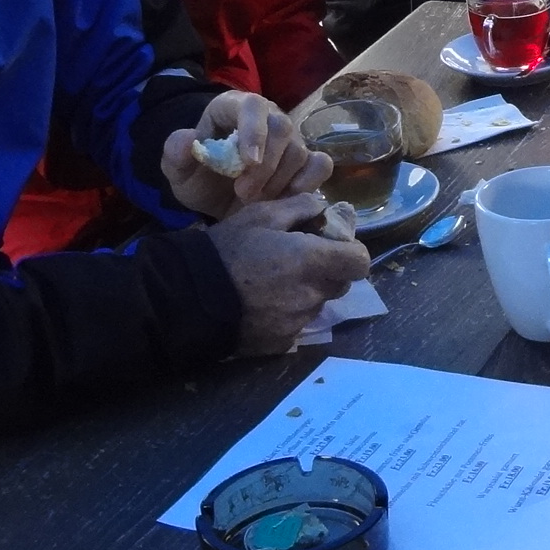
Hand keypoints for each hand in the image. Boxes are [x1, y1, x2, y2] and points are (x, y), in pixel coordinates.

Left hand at [162, 93, 328, 217]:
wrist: (218, 197)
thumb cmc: (200, 176)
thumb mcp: (179, 170)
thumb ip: (176, 153)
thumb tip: (188, 139)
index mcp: (233, 107)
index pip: (252, 106)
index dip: (253, 131)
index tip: (247, 163)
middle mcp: (268, 116)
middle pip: (282, 128)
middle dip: (265, 167)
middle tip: (243, 193)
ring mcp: (291, 138)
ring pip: (300, 152)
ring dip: (278, 182)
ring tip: (254, 201)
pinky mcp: (307, 159)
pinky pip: (321, 165)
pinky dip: (308, 183)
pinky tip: (286, 198)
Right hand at [210, 193, 369, 357]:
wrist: (189, 296)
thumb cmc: (228, 249)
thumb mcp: (261, 214)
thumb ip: (301, 206)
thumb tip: (326, 207)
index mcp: (312, 261)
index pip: (360, 262)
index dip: (350, 252)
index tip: (332, 245)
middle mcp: (312, 295)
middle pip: (340, 283)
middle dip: (327, 270)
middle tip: (298, 259)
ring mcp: (298, 322)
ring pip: (317, 303)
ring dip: (306, 292)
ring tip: (274, 281)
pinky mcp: (283, 342)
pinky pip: (297, 324)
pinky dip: (287, 313)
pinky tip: (262, 304)